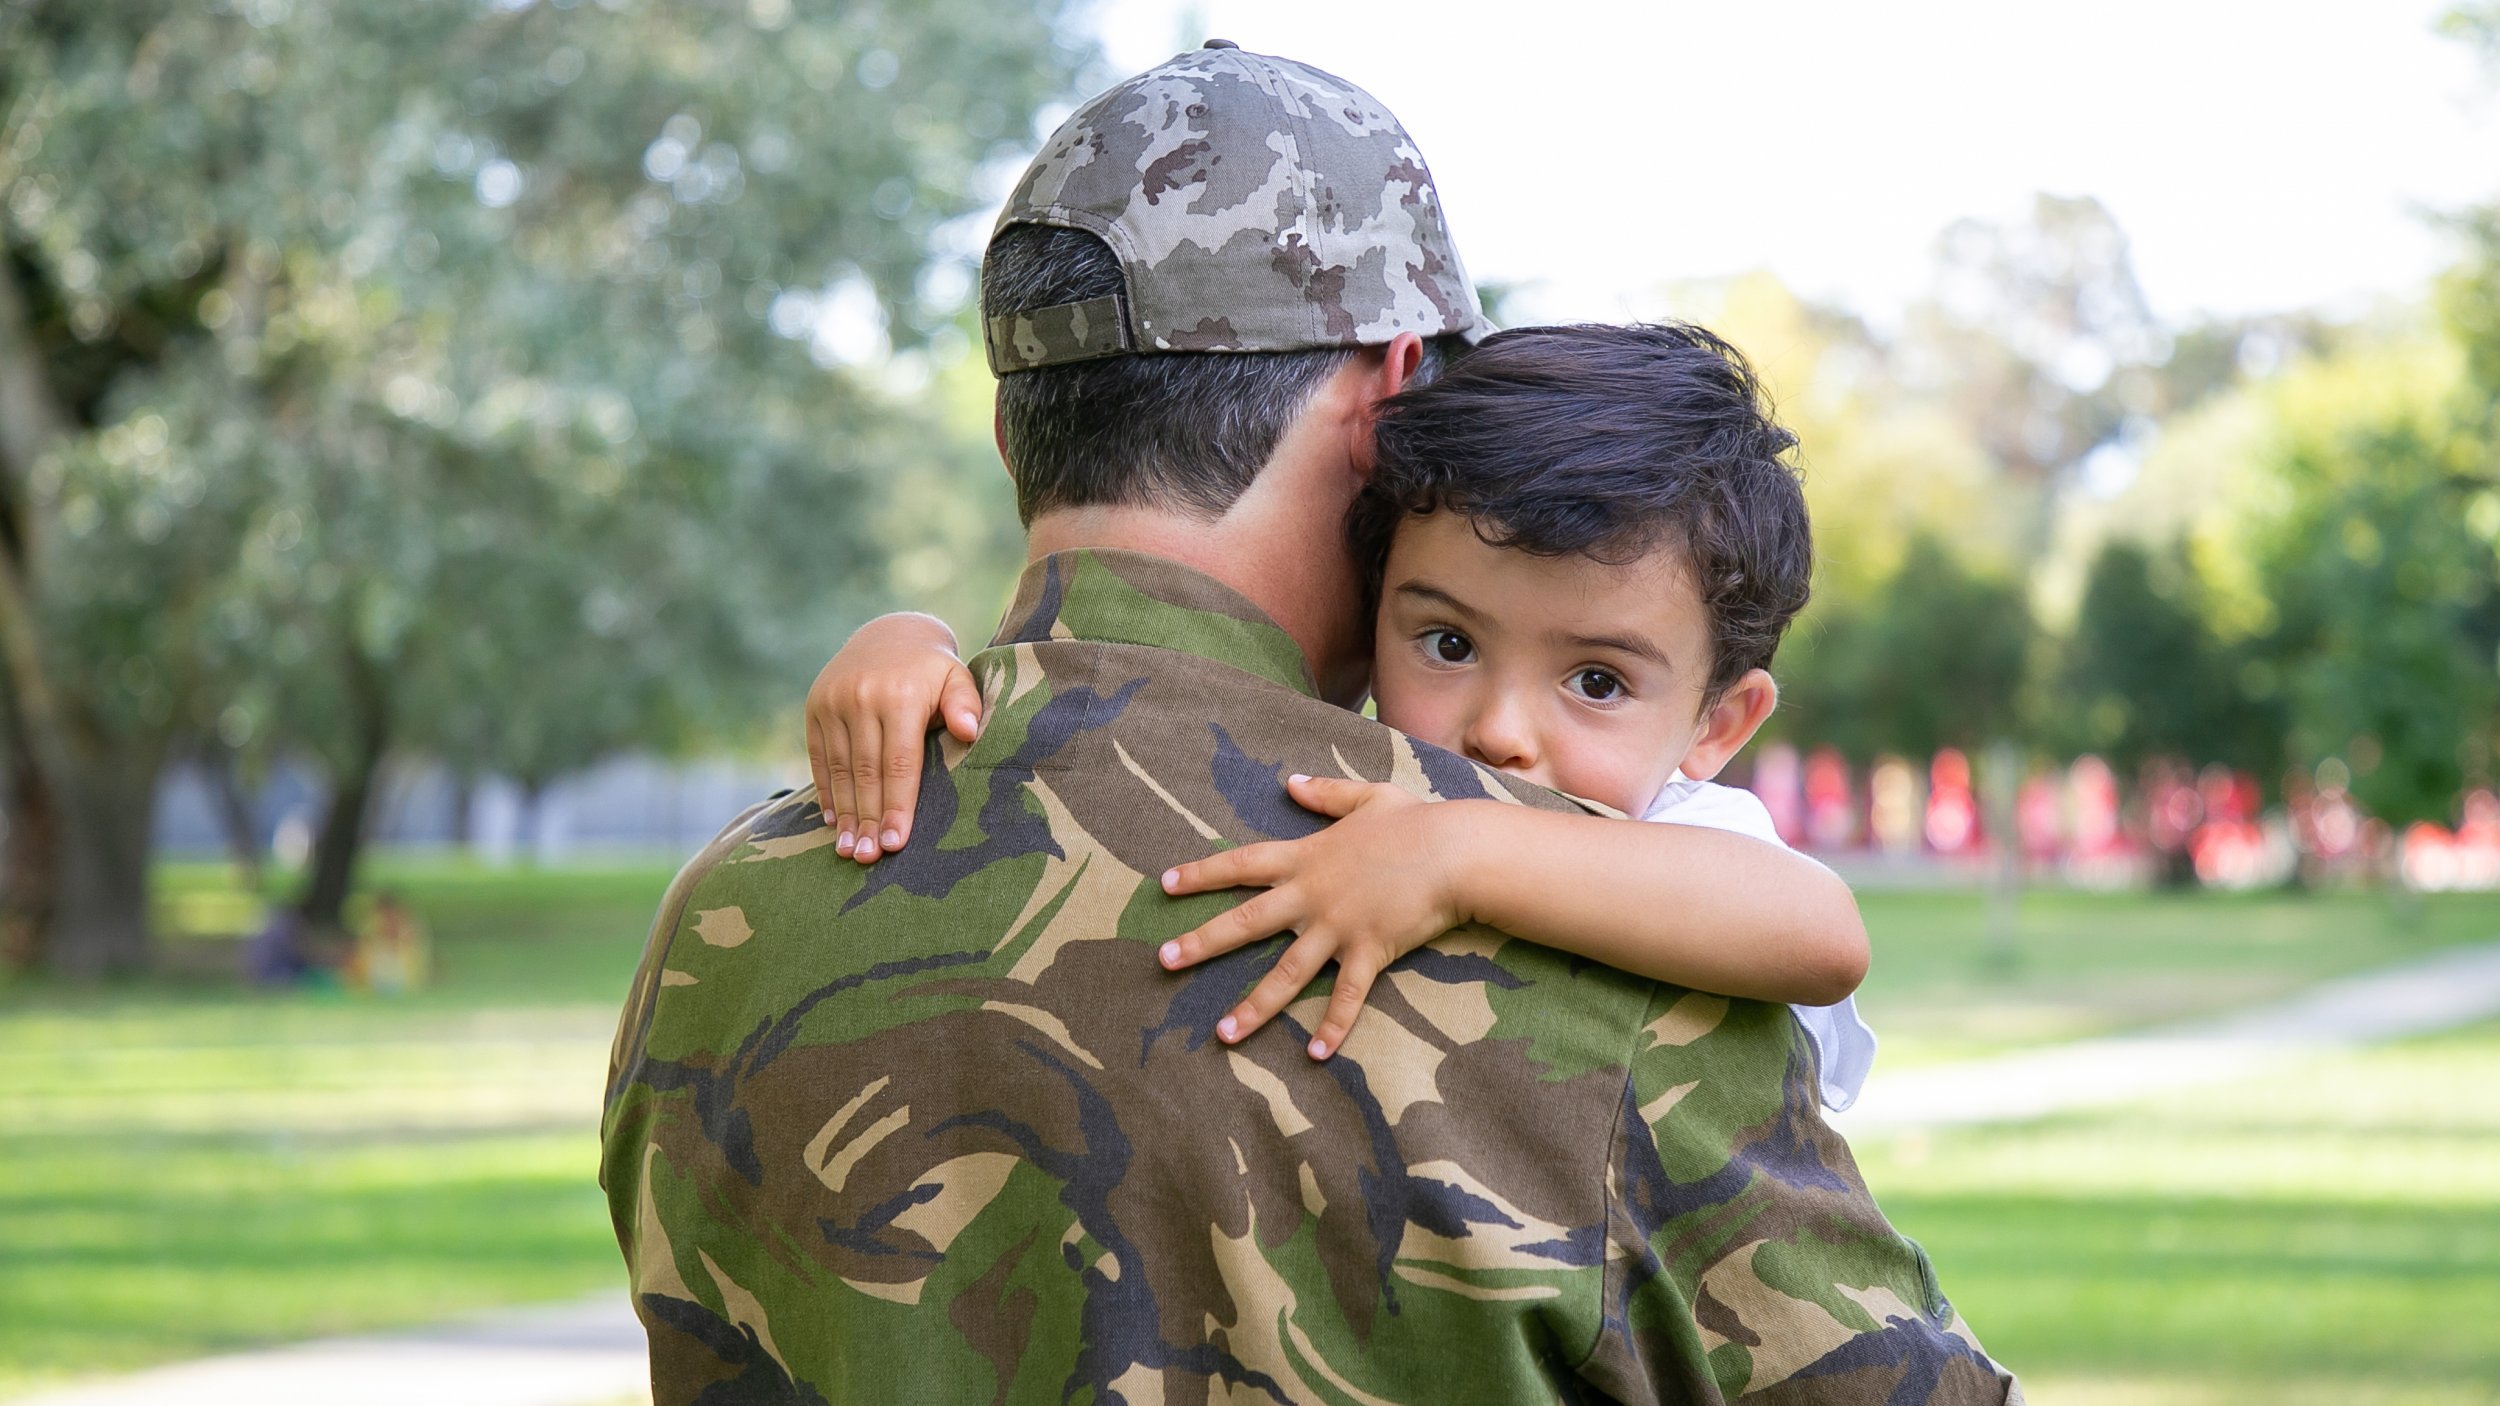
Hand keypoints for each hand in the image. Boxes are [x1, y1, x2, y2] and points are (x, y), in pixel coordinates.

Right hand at [805, 614, 983, 863]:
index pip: (899, 763)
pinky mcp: (814, 707)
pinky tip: (833, 822)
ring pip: (840, 769)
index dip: (897, 805)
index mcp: (901, 695)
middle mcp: (862, 698)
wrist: (890, 634)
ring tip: (849, 851)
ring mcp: (833, 702)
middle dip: (867, 819)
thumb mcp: (956, 678)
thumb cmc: (933, 671)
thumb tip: (969, 733)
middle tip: (868, 859)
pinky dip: (826, 791)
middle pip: (866, 772)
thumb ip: (965, 704)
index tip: (896, 843)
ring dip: (844, 813)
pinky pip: (819, 757)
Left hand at [1156, 774, 1469, 1058]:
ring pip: (1286, 973)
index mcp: (1307, 858)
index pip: (1242, 864)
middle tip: (1163, 961)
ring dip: (1253, 1006)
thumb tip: (1291, 782)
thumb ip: (1326, 794)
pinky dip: (1333, 1025)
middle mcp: (1312, 896)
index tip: (1165, 884)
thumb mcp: (1367, 797)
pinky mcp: (1370, 951)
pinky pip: (1348, 996)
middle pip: (1246, 921)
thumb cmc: (1417, 822)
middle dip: (1202, 942)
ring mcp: (1339, 927)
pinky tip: (1315, 1054)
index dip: (1202, 873)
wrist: (1456, 851)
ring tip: (1221, 1034)